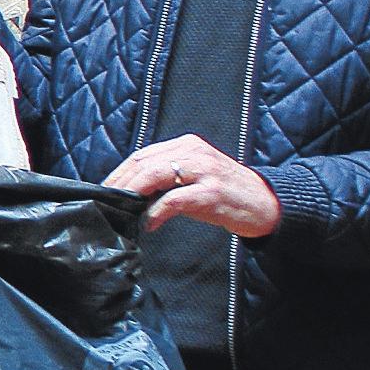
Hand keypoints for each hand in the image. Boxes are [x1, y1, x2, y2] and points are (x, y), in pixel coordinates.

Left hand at [105, 135, 279, 236]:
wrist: (266, 204)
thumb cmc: (225, 193)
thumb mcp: (194, 177)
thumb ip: (166, 178)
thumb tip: (129, 191)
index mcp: (187, 146)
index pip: (142, 155)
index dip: (119, 173)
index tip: (103, 189)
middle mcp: (194, 152)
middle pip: (143, 163)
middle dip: (120, 184)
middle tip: (106, 202)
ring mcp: (204, 171)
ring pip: (154, 175)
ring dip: (132, 194)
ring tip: (122, 209)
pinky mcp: (212, 192)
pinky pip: (175, 200)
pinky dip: (156, 212)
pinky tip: (149, 223)